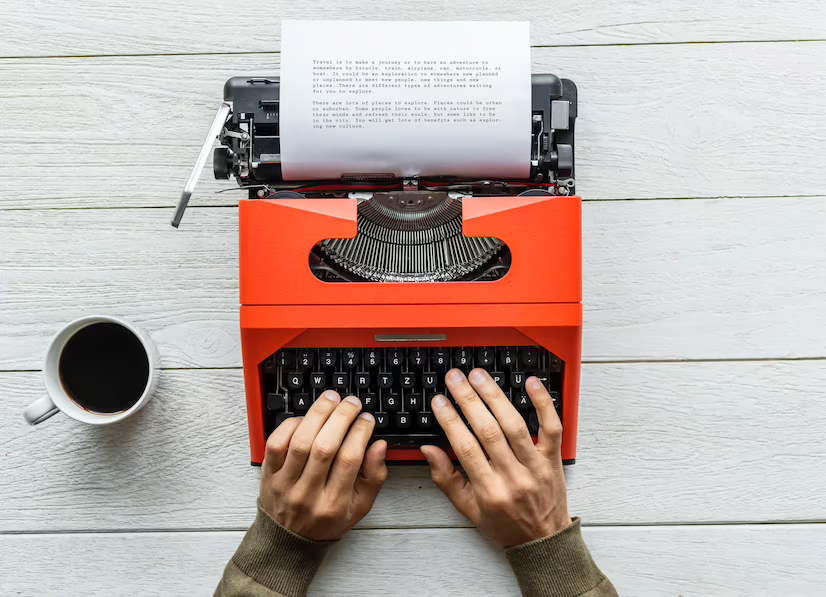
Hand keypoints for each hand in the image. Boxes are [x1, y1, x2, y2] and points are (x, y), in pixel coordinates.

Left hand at [260, 391, 387, 540]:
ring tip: (331, 399)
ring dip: (317, 414)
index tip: (367, 419)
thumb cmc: (327, 520)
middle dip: (341, 417)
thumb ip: (374, 476)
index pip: (350, 459)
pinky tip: (305, 418)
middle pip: (325, 447)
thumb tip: (379, 445)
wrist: (289, 541)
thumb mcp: (360, 506)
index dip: (360, 432)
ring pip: (300, 442)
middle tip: (351, 403)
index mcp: (334, 504)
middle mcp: (308, 494)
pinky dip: (290, 425)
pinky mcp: (268, 475)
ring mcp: (285, 484)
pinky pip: (276, 444)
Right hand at [421, 369, 571, 547]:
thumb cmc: (504, 524)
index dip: (450, 421)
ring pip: (515, 425)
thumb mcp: (468, 509)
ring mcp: (536, 466)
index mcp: (490, 491)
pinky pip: (551, 427)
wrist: (543, 541)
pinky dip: (543, 403)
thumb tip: (428, 449)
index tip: (439, 402)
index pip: (465, 448)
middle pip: (489, 431)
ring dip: (495, 396)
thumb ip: (446, 478)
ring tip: (479, 376)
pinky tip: (530, 383)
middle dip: (469, 400)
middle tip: (455, 378)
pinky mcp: (553, 458)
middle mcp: (514, 477)